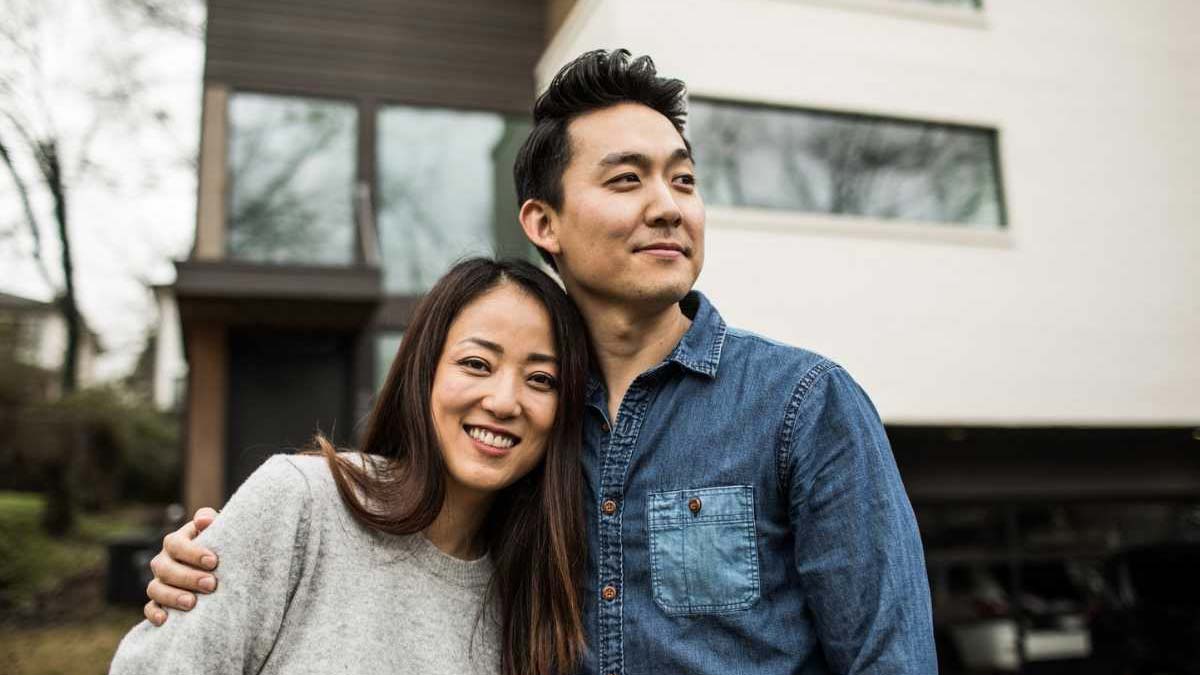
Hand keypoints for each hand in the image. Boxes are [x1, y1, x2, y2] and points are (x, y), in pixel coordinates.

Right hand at [144, 507, 219, 625]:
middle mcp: (164, 561)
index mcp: (176, 542)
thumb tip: (203, 520)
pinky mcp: (158, 601)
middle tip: (211, 584)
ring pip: (155, 589)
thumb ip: (210, 520)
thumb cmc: (218, 545)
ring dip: (172, 596)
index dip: (192, 552)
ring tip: (192, 603)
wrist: (218, 567)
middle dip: (188, 577)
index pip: (175, 544)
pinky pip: (149, 608)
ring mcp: (159, 581)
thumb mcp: (217, 530)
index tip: (213, 562)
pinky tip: (165, 620)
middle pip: (165, 568)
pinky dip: (154, 614)